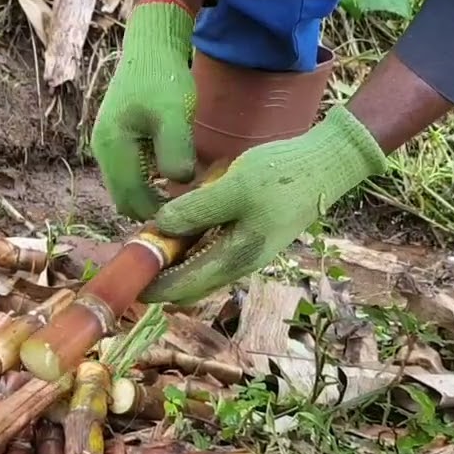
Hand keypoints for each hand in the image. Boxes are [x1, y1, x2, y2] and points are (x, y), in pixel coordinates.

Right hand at [90, 0, 197, 220]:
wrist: (150, 46)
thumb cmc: (162, 78)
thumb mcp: (175, 113)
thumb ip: (175, 150)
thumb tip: (179, 185)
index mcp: (113, 147)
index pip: (131, 200)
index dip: (159, 213)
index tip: (188, 212)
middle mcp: (102, 151)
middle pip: (125, 200)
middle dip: (153, 208)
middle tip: (187, 206)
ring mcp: (106, 147)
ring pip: (126, 189)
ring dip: (151, 196)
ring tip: (183, 190)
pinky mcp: (115, 142)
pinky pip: (129, 175)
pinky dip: (148, 182)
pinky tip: (172, 173)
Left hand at [140, 105, 388, 304]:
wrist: (325, 165)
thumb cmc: (281, 175)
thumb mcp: (232, 188)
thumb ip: (195, 210)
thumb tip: (160, 227)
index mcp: (237, 257)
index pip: (185, 285)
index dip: (154, 288)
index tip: (127, 285)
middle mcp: (242, 263)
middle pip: (192, 284)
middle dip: (162, 280)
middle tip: (133, 267)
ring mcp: (249, 251)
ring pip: (203, 269)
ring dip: (176, 265)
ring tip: (149, 250)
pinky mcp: (252, 237)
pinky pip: (213, 252)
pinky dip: (192, 249)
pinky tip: (178, 233)